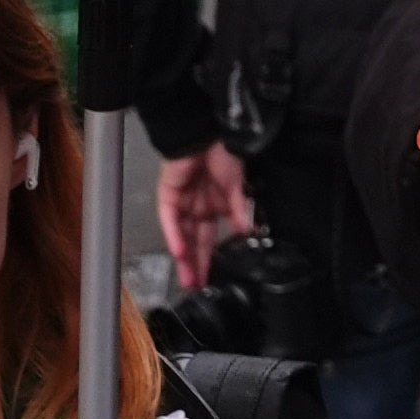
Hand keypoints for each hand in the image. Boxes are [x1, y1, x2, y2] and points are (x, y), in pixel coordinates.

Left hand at [157, 143, 253, 294]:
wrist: (207, 131)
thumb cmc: (224, 152)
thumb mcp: (238, 186)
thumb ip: (242, 211)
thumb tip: (250, 233)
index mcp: (216, 207)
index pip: (212, 240)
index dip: (212, 259)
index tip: (214, 279)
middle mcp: (198, 208)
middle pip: (195, 242)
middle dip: (196, 266)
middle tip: (197, 287)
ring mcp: (182, 203)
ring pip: (181, 236)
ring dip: (184, 257)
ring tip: (189, 279)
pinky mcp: (169, 195)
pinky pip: (170, 220)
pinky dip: (175, 235)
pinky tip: (181, 251)